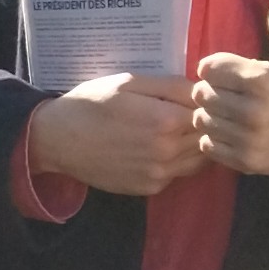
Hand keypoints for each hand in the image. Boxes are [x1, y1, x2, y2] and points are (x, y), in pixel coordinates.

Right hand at [26, 70, 205, 196]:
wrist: (57, 139)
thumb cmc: (91, 103)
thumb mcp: (129, 82)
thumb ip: (171, 85)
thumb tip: (204, 90)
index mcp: (166, 120)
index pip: (211, 112)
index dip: (208, 103)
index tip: (198, 97)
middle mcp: (168, 151)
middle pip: (209, 137)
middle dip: (206, 124)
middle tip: (188, 112)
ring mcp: (159, 173)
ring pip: (199, 159)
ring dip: (195, 144)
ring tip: (177, 130)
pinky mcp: (150, 187)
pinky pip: (178, 173)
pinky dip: (177, 161)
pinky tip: (159, 148)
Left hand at [194, 0, 268, 179]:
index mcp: (262, 80)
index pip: (210, 67)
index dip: (216, 67)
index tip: (229, 71)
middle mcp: (252, 111)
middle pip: (202, 93)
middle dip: (211, 89)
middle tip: (227, 92)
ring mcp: (248, 138)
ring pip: (202, 120)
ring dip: (211, 114)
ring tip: (229, 110)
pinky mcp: (245, 161)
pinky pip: (209, 145)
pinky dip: (215, 138)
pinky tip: (231, 130)